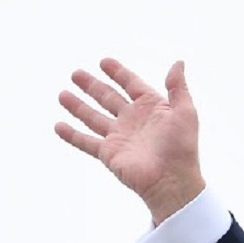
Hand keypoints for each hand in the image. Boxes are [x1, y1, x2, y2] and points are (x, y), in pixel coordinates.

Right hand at [56, 59, 205, 223]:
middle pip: (108, 97)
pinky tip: (58, 125)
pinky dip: (71, 135)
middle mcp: (133, 120)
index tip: (104, 62)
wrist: (171, 181)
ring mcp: (119, 137)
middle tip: (76, 73)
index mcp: (151, 108)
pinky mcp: (108, 153)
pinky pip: (85, 142)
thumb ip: (178, 87)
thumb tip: (178, 62)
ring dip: (77, 106)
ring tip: (62, 94)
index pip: (132, 84)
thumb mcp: (185, 112)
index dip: (119, 73)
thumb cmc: (181, 148)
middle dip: (92, 85)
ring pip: (93, 117)